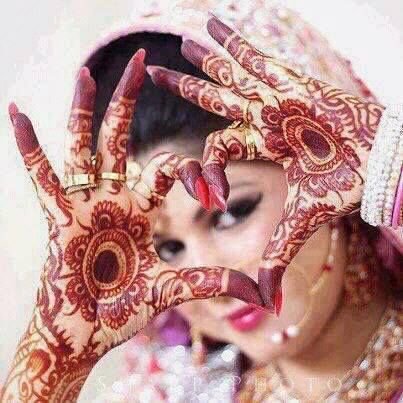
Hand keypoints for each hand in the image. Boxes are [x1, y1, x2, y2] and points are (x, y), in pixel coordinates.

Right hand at [2, 49, 261, 401]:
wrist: (84, 335)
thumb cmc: (122, 312)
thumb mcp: (172, 290)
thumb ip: (212, 283)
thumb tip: (262, 295)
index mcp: (141, 210)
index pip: (168, 168)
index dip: (192, 170)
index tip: (213, 191)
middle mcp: (114, 199)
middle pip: (122, 139)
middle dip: (130, 101)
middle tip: (145, 61)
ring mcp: (86, 205)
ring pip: (85, 146)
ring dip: (85, 110)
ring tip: (85, 71)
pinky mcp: (61, 218)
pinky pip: (43, 177)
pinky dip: (29, 147)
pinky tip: (16, 111)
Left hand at [146, 17, 384, 311]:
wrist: (379, 168)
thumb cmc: (344, 189)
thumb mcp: (300, 223)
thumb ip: (278, 255)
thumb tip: (266, 301)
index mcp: (264, 146)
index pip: (220, 146)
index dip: (206, 167)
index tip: (206, 193)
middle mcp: (266, 118)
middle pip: (217, 100)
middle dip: (188, 88)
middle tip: (156, 73)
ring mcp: (278, 99)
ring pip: (233, 74)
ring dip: (209, 58)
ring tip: (185, 39)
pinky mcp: (292, 85)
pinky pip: (257, 58)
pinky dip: (235, 42)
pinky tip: (213, 23)